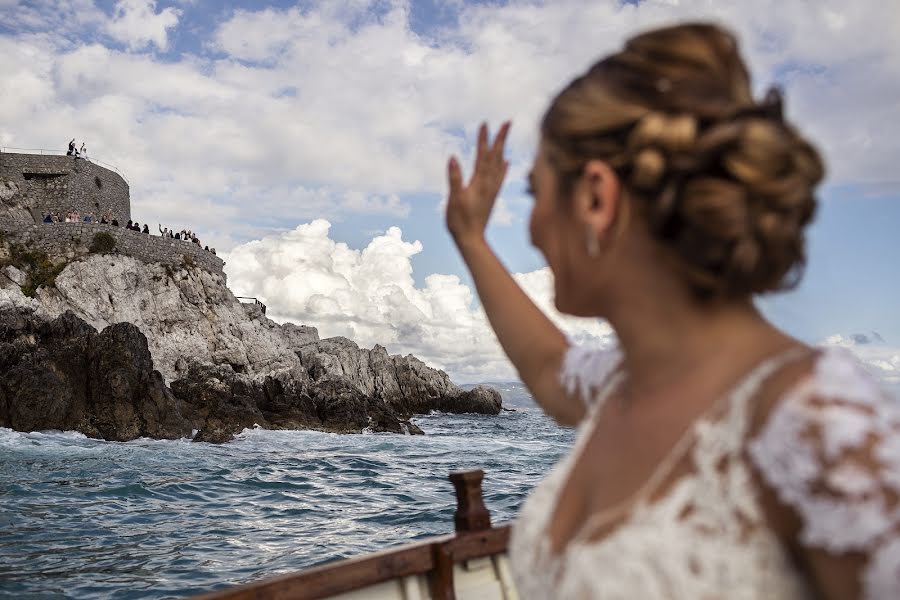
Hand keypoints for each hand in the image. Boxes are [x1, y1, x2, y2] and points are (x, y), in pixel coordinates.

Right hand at [446, 121, 510, 246]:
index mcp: (480, 183)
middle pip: (496, 157)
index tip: (485, 123)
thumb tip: (453, 157)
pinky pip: (500, 178)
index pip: (483, 156)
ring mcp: (492, 190)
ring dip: (502, 149)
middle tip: (508, 122)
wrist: (471, 240)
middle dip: (501, 138)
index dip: (484, 139)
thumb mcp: (454, 199)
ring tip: (506, 137)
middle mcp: (489, 184)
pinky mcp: (491, 197)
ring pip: (500, 165)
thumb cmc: (460, 221)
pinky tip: (506, 163)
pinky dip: (504, 168)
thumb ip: (455, 178)